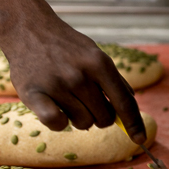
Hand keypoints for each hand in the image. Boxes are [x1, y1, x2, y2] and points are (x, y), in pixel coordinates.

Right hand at [0, 0, 145, 144]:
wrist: (27, 28)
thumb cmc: (67, 46)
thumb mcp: (96, 54)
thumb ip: (114, 79)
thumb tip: (131, 103)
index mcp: (100, 64)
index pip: (124, 102)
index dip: (134, 124)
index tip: (140, 139)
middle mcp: (80, 75)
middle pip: (104, 118)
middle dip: (100, 116)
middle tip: (87, 102)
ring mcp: (56, 84)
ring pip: (82, 123)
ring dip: (78, 117)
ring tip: (68, 98)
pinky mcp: (32, 93)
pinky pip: (57, 123)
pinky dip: (59, 122)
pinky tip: (55, 108)